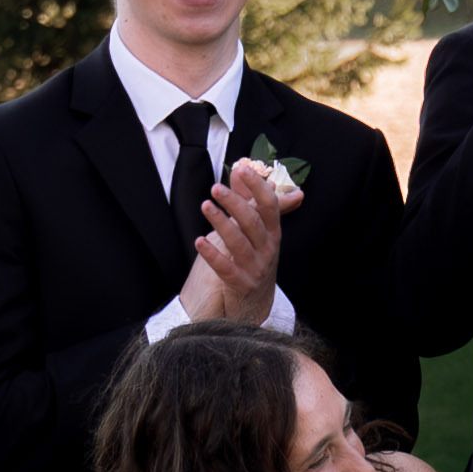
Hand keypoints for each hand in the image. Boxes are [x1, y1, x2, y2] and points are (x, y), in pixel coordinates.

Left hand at [179, 160, 288, 322]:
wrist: (256, 304)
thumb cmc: (255, 259)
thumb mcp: (257, 231)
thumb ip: (248, 198)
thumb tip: (242, 167)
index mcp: (272, 232)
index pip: (270, 205)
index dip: (257, 187)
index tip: (243, 170)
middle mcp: (267, 249)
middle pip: (253, 222)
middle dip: (236, 203)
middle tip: (216, 189)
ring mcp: (255, 267)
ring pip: (239, 243)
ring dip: (222, 223)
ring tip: (206, 206)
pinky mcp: (241, 284)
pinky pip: (226, 268)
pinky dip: (213, 255)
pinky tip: (199, 242)